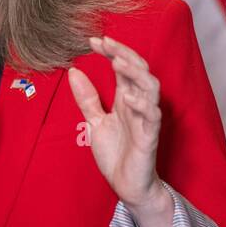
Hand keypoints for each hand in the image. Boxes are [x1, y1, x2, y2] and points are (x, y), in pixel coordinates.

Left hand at [68, 35, 173, 226]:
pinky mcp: (150, 137)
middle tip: (104, 41)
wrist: (127, 186)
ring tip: (117, 61)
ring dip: (135, 72)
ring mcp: (145, 119)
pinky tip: (129, 96)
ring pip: (150, 87)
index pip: (122, 67)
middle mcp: (138, 104)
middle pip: (138, 70)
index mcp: (126, 98)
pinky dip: (142, 104)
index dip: (110, 51)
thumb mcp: (94, 122)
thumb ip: (87, 98)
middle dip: (123, 53)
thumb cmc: (116, 154)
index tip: (92, 40)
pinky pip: (152, 116)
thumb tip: (73, 71)